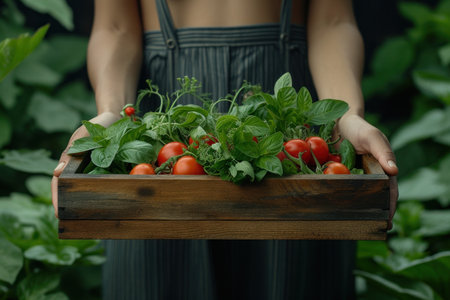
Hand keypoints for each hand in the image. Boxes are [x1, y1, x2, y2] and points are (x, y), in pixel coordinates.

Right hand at [51, 112, 120, 217]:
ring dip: (93, 207)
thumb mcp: (85, 135)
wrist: (119, 118)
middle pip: (75, 194)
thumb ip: (73, 152)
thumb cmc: (99, 125)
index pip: (59, 185)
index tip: (59, 214)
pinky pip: (110, 188)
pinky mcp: (113, 175)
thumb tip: (56, 173)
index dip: (58, 200)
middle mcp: (83, 172)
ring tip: (96, 222)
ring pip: (92, 194)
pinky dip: (110, 198)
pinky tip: (116, 210)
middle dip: (75, 209)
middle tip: (78, 224)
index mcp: (71, 163)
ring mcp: (98, 175)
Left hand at [337, 114, 398, 229]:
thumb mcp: (372, 136)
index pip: (388, 193)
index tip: (387, 222)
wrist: (338, 121)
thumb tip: (394, 171)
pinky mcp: (337, 177)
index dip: (389, 207)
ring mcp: (352, 178)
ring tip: (350, 227)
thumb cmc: (359, 128)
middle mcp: (368, 177)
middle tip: (369, 230)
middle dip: (371, 215)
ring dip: (353, 211)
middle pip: (372, 199)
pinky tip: (330, 210)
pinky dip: (336, 199)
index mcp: (381, 170)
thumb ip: (382, 151)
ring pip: (354, 198)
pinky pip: (337, 190)